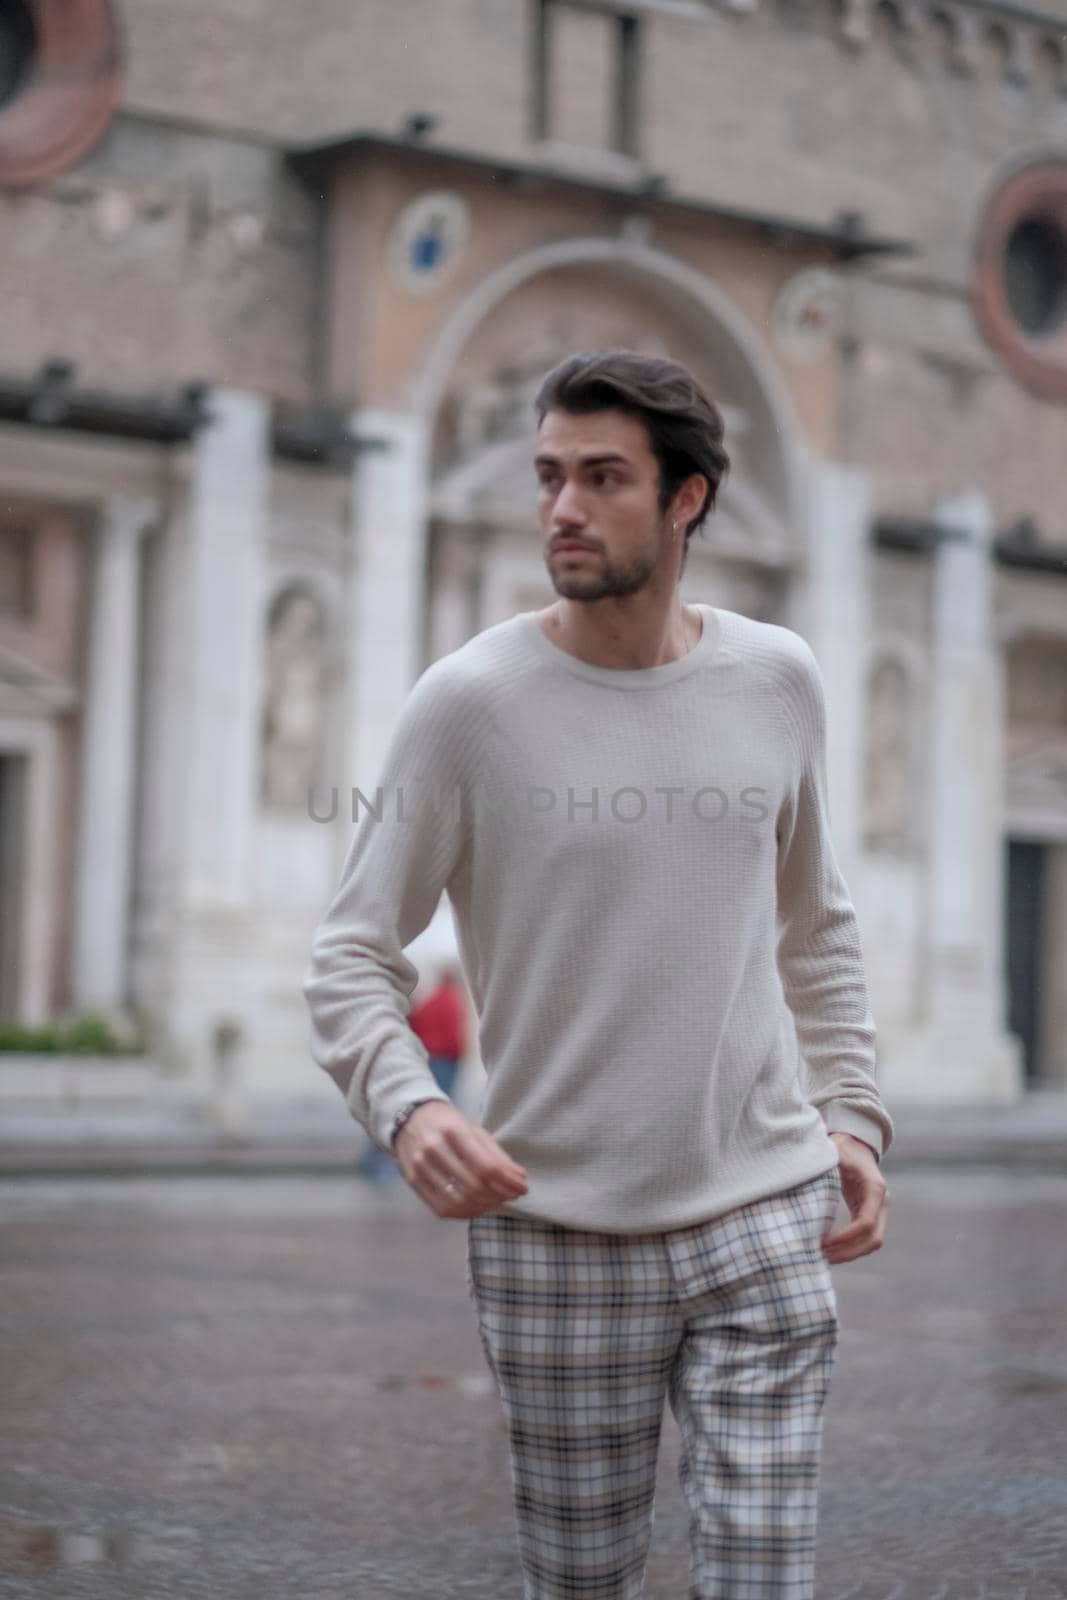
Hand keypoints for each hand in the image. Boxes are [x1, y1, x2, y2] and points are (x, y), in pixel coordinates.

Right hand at [393, 1101, 528, 1219]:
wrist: (409, 1118)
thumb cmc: (448, 1123)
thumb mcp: (474, 1130)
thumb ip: (496, 1155)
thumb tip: (520, 1179)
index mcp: (454, 1131)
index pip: (485, 1166)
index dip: (507, 1182)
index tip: (522, 1188)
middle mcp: (434, 1149)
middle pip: (473, 1185)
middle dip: (498, 1196)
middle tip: (511, 1196)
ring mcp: (420, 1167)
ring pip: (457, 1201)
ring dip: (483, 1207)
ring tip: (496, 1202)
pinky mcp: (412, 1181)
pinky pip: (441, 1208)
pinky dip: (463, 1214)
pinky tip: (476, 1208)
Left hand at [822, 1132, 888, 1264]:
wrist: (855, 1143)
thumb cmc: (842, 1147)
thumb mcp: (834, 1153)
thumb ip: (824, 1167)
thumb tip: (803, 1179)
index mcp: (875, 1188)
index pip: (865, 1222)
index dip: (846, 1236)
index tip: (823, 1242)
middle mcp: (881, 1202)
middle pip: (874, 1239)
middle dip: (849, 1252)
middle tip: (822, 1257)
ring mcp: (878, 1210)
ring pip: (871, 1242)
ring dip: (849, 1254)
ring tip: (822, 1258)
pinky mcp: (869, 1213)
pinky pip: (864, 1237)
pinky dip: (849, 1247)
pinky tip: (828, 1250)